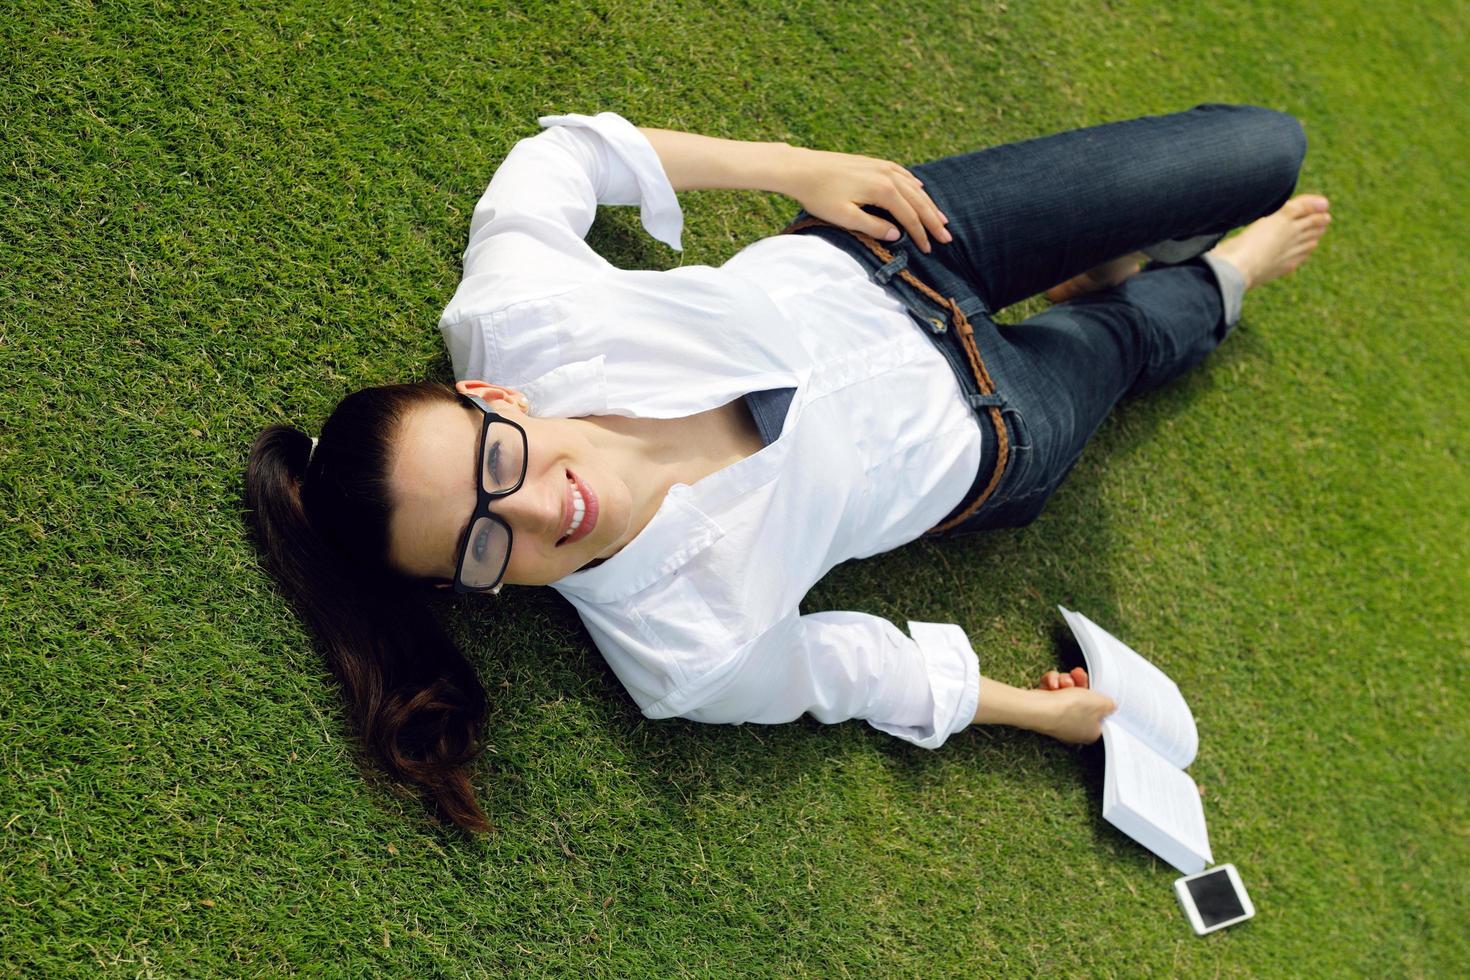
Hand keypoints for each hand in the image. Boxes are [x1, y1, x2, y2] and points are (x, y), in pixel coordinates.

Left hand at [780, 146, 952, 252]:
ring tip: (940, 219)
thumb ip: (873, 227)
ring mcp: (881, 166)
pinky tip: (920, 189)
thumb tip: (897, 234)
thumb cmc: (819, 195)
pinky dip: (914, 184)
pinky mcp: (872, 163)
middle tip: (947, 238)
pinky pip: (902, 173)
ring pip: (913, 187)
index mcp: (882, 190)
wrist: (801, 168)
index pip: (909, 216)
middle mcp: (887, 175)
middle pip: (917, 201)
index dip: (921, 235)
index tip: (929, 250)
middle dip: (932, 221)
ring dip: (928, 204)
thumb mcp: (845, 217)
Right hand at [1035, 668, 1117, 744]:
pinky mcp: (1044, 709)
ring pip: (1067, 692)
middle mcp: (1075, 728)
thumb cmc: (1070, 709)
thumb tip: (1110, 705)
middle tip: (1078, 675)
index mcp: (1092, 732)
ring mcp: (1058, 719)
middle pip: (1083, 700)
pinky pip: (1052, 691)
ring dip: (1065, 681)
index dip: (1098, 697)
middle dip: (1079, 684)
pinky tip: (1051, 684)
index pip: (1100, 713)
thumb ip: (1110, 704)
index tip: (1096, 687)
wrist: (1040, 708)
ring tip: (1063, 682)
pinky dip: (1052, 684)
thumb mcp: (1101, 703)